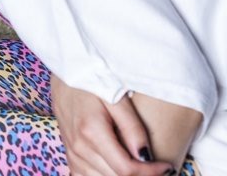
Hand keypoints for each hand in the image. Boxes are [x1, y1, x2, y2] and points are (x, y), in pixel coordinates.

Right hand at [51, 74, 172, 175]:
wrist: (66, 69)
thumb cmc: (93, 78)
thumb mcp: (115, 95)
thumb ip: (131, 127)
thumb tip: (147, 157)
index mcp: (91, 132)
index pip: (126, 169)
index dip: (151, 173)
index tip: (167, 166)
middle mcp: (78, 146)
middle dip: (140, 175)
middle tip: (157, 165)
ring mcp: (72, 152)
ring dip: (123, 175)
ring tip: (140, 165)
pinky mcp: (70, 154)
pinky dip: (103, 175)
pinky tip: (115, 167)